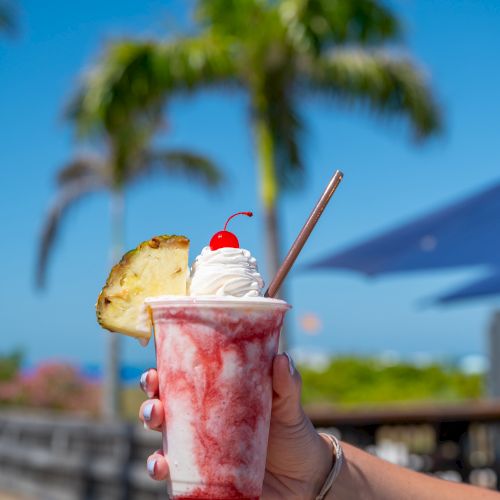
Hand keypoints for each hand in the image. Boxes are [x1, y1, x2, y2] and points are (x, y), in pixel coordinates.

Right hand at [138, 353, 332, 499]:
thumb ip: (286, 383)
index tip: (154, 371)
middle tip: (155, 405)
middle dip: (150, 404)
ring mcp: (201, 447)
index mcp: (216, 395)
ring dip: (150, 435)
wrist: (304, 475)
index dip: (160, 374)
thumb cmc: (291, 430)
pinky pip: (175, 472)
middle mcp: (201, 420)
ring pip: (163, 438)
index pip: (182, 379)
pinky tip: (161, 467)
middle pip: (164, 407)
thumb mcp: (288, 403)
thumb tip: (281, 358)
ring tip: (155, 430)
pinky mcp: (204, 474)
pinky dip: (161, 469)